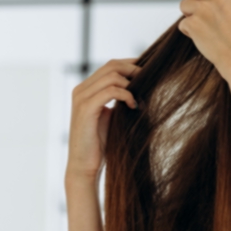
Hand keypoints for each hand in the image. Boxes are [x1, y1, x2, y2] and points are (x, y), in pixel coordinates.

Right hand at [67, 58, 139, 181]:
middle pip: (111, 65)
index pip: (110, 65)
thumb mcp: (111, 116)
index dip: (130, 64)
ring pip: (112, 75)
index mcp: (85, 89)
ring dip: (131, 84)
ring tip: (139, 98)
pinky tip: (133, 106)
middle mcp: (81, 90)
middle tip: (149, 80)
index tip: (148, 71)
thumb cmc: (99, 144)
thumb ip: (119, 99)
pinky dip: (126, 95)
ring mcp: (81, 98)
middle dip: (133, 69)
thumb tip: (141, 87)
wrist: (84, 166)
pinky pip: (110, 91)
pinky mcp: (86, 109)